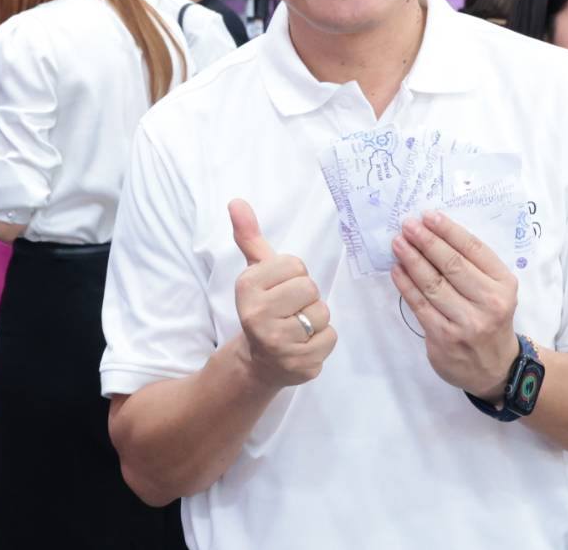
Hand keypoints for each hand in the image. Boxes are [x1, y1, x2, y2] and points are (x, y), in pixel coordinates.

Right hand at [229, 199, 335, 388]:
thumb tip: (236, 201)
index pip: (295, 265)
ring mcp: (278, 344)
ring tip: (297, 327)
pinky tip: (304, 344)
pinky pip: (330, 338)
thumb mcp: (255, 271)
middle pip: (310, 289)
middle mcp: (258, 316)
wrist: (258, 361)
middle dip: (305, 298)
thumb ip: (249, 236)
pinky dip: (323, 340)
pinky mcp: (299, 365)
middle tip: (289, 310)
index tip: (279, 290)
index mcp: (247, 287)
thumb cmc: (264, 307)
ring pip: (322, 313)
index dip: (293, 275)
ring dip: (315, 319)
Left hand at [390, 210, 518, 401]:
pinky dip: (406, 285)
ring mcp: (466, 322)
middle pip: (452, 265)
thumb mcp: (498, 291)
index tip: (428, 216)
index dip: (448, 230)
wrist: (496, 368)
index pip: (474, 249)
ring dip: (412, 259)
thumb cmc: (491, 319)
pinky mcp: (444, 338)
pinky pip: (420, 305)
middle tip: (408, 225)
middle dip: (426, 241)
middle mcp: (488, 303)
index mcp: (503, 285)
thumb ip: (475, 266)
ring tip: (398, 243)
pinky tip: (397, 270)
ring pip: (433, 284)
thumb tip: (436, 235)